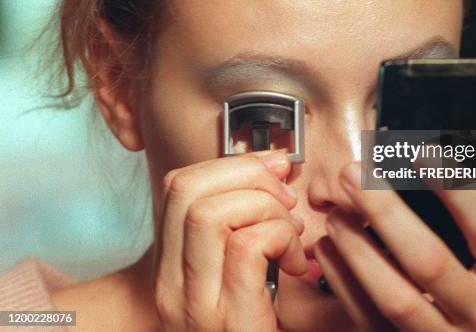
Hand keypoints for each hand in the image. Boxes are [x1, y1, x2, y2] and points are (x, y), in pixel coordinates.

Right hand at [153, 150, 307, 331]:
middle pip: (190, 191)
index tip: (273, 167)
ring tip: (291, 236)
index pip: (179, 186)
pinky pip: (246, 249)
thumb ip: (243, 224)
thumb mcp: (237, 271)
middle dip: (250, 177)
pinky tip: (298, 262)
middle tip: (286, 201)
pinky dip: (280, 238)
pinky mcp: (231, 324)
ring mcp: (197, 308)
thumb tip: (273, 169)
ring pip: (213, 214)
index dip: (231, 162)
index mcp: (174, 266)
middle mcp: (173, 287)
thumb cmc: (256, 324)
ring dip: (267, 209)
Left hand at [315, 162, 475, 330]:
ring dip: (358, 250)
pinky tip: (329, 249)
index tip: (424, 152)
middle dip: (387, 214)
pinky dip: (345, 284)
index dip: (456, 189)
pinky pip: (370, 322)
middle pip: (429, 262)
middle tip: (356, 174)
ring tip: (335, 210)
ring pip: (395, 297)